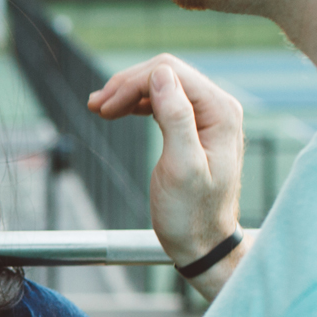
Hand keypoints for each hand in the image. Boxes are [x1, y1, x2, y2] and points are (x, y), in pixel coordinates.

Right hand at [87, 54, 243, 267]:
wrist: (202, 243)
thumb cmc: (192, 214)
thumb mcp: (182, 168)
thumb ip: (176, 118)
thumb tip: (160, 75)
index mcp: (221, 112)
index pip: (171, 73)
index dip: (133, 83)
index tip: (103, 106)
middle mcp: (218, 108)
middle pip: (166, 74)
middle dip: (127, 86)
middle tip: (95, 106)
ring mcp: (208, 117)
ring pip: (162, 86)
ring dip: (129, 93)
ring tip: (101, 109)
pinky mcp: (195, 128)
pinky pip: (164, 102)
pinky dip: (138, 105)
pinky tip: (119, 113)